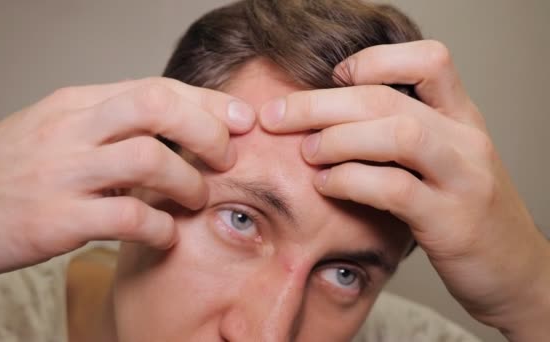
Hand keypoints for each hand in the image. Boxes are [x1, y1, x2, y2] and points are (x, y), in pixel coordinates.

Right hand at [0, 77, 254, 276]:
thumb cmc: (2, 172)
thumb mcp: (53, 131)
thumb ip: (107, 127)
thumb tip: (169, 134)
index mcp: (75, 105)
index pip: (155, 88)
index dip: (206, 102)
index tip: (240, 118)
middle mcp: (71, 130)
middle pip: (158, 108)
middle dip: (207, 130)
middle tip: (227, 157)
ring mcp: (62, 173)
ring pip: (149, 159)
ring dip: (188, 181)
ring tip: (196, 198)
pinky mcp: (54, 219)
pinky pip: (127, 217)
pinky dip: (160, 226)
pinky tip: (166, 233)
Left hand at [259, 40, 549, 339]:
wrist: (517, 271)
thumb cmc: (466, 214)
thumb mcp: (443, 163)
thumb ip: (402, 138)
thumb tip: (331, 120)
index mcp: (462, 118)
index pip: (429, 60)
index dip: (374, 60)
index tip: (334, 79)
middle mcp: (466, 138)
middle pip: (389, 98)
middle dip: (321, 103)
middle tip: (277, 116)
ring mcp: (463, 178)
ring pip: (398, 134)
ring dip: (338, 139)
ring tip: (306, 152)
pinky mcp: (452, 221)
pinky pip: (394, 189)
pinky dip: (350, 181)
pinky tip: (325, 185)